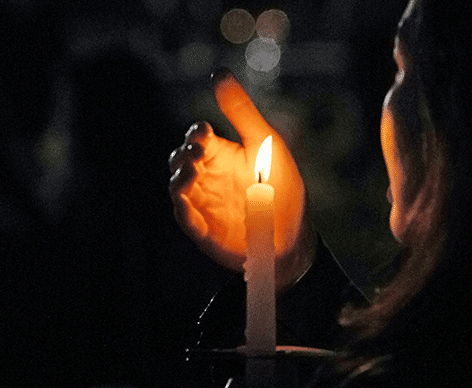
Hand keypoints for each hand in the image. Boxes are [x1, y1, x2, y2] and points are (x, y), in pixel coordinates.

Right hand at [169, 69, 313, 292]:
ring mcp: (204, 203)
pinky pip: (186, 219)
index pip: (197, 137)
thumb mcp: (265, 142)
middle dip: (184, 155)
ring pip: (178, 188)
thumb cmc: (281, 186)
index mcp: (220, 154)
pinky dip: (183, 210)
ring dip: (179, 179)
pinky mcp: (204, 230)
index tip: (205, 131)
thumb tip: (219, 72)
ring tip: (190, 173)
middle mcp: (207, 176)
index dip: (196, 133)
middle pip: (180, 160)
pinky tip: (186, 202)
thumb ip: (240, 111)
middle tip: (197, 152)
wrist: (293, 233)